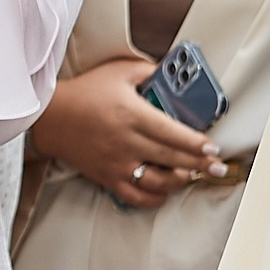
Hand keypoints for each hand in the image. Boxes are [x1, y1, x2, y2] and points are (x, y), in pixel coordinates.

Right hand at [30, 57, 223, 206]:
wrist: (51, 116)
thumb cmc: (85, 92)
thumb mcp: (119, 71)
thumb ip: (149, 71)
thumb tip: (172, 73)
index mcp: (132, 114)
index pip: (173, 133)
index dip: (197, 144)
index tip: (213, 148)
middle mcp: (127, 142)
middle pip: (173, 159)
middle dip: (201, 165)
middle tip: (218, 168)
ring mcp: (117, 163)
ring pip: (158, 181)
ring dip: (181, 181)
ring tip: (193, 175)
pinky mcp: (108, 177)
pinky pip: (136, 196)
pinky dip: (155, 198)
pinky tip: (166, 192)